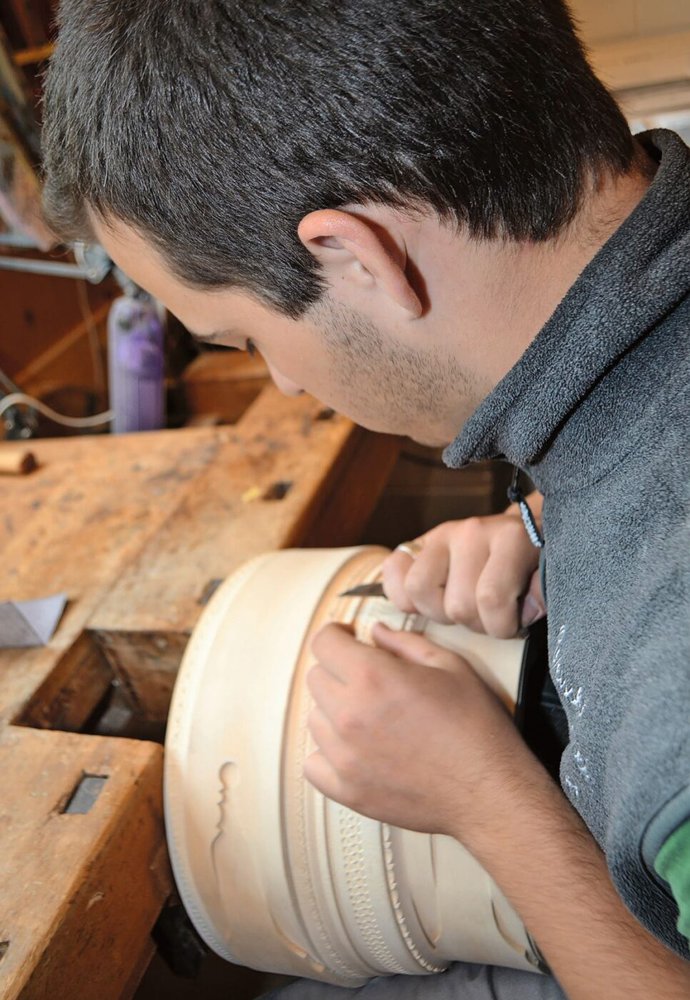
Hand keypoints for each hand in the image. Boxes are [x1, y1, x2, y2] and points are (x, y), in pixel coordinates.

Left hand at [304, 621, 536, 843]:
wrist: (488, 790)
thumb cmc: (476, 729)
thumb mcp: (450, 666)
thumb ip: (405, 643)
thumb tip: (377, 633)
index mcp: (373, 677)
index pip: (323, 642)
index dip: (337, 635)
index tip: (348, 640)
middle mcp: (350, 715)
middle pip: (316, 678)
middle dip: (338, 670)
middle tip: (368, 680)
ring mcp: (344, 756)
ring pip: (314, 718)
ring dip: (335, 711)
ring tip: (370, 717)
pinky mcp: (346, 790)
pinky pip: (313, 763)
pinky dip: (328, 754)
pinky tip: (355, 749)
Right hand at [381, 501, 545, 636]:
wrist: (521, 532)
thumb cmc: (534, 563)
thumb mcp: (549, 577)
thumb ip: (542, 594)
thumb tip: (525, 608)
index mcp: (510, 537)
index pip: (491, 600)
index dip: (502, 626)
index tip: (515, 623)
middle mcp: (471, 531)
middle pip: (457, 604)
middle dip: (475, 624)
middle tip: (489, 617)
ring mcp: (440, 534)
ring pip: (418, 590)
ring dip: (439, 612)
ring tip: (460, 608)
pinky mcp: (417, 542)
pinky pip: (392, 572)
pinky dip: (403, 594)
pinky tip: (429, 600)